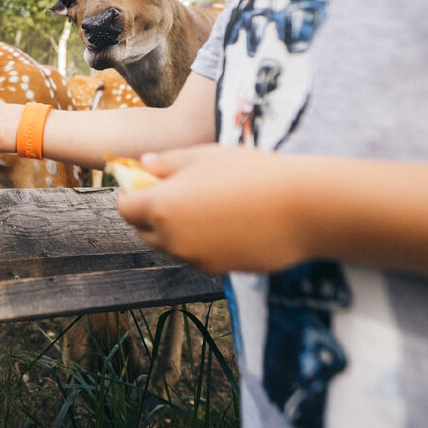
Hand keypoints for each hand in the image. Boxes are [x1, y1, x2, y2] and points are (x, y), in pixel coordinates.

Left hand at [114, 144, 313, 273]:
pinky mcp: (219, 271)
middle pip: (144, 232)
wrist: (301, 208)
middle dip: (148, 215)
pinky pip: (197, 257)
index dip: (129, 195)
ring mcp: (196, 259)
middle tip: (168, 193)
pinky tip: (224, 222)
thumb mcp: (204, 156)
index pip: (126, 209)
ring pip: (171, 247)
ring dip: (174, 230)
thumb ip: (168, 162)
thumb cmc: (251, 173)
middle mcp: (173, 239)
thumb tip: (145, 164)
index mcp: (162, 207)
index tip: (139, 184)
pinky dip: (199, 243)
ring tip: (201, 205)